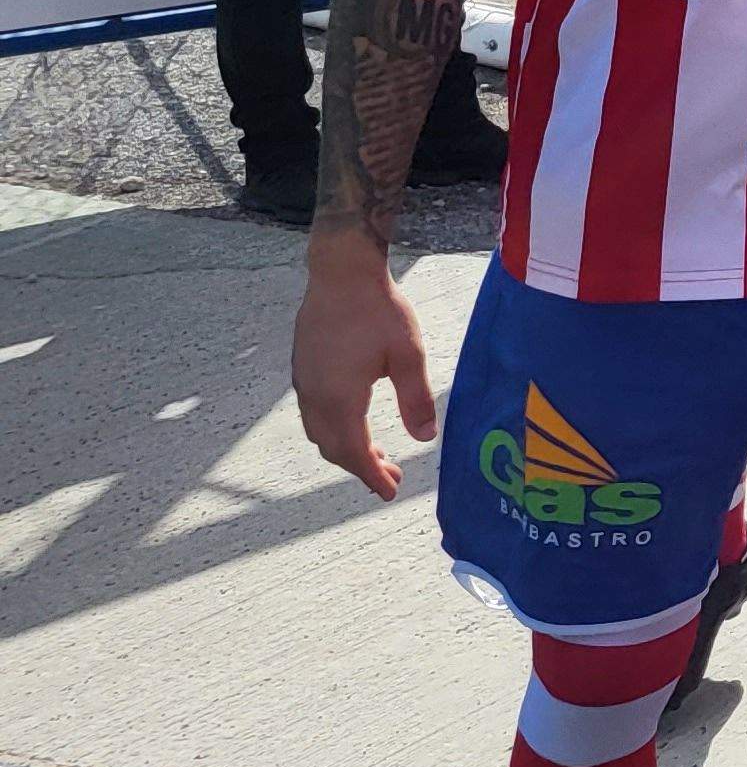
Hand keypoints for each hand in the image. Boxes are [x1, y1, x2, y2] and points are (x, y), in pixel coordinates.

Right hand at [292, 246, 435, 500]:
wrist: (340, 273)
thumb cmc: (378, 310)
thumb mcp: (408, 354)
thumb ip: (415, 399)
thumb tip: (424, 439)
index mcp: (340, 399)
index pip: (354, 453)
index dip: (371, 477)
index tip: (389, 493)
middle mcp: (314, 397)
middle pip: (333, 448)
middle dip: (361, 468)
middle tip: (390, 479)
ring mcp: (304, 383)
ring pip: (320, 433)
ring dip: (346, 450)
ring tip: (377, 457)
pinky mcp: (302, 369)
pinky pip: (314, 414)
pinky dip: (334, 430)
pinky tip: (354, 423)